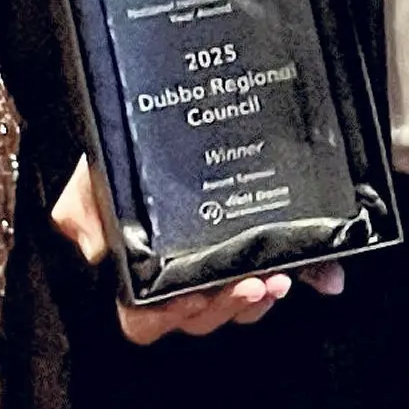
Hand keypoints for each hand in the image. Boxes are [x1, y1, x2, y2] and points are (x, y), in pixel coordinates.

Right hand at [47, 157, 345, 345]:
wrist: (178, 92)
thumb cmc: (131, 145)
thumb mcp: (98, 169)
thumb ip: (82, 208)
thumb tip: (98, 251)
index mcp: (145, 265)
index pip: (146, 316)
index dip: (167, 316)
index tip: (189, 296)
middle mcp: (187, 269)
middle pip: (202, 315)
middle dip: (226, 306)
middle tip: (248, 283)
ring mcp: (231, 258)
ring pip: (245, 302)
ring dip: (264, 296)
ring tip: (277, 274)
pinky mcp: (272, 243)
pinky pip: (297, 271)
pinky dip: (315, 276)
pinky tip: (326, 275)